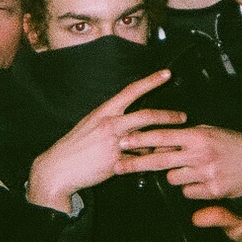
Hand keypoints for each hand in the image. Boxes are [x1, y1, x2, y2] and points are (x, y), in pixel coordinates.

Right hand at [26, 69, 186, 213]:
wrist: (58, 168)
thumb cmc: (75, 147)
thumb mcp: (92, 126)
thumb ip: (113, 123)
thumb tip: (134, 125)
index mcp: (104, 111)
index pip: (131, 91)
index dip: (150, 81)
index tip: (166, 74)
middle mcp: (109, 123)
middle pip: (146, 115)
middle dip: (169, 115)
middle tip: (182, 116)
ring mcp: (113, 142)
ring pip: (146, 138)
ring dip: (164, 140)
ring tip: (175, 142)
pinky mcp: (115, 161)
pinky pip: (138, 159)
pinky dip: (147, 159)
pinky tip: (153, 162)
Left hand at [116, 125, 241, 199]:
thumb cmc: (233, 144)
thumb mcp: (211, 132)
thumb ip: (187, 137)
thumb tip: (160, 140)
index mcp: (198, 136)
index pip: (163, 136)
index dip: (141, 139)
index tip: (123, 140)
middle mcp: (200, 155)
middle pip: (160, 160)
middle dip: (135, 163)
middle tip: (117, 165)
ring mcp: (206, 174)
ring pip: (172, 178)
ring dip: (174, 174)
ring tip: (190, 168)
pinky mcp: (212, 191)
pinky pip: (188, 191)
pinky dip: (190, 187)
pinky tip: (203, 180)